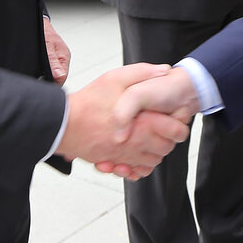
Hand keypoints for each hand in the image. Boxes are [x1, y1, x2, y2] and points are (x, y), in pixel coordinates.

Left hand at [42, 15, 70, 84]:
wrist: (39, 24)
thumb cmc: (44, 32)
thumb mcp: (47, 46)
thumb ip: (52, 61)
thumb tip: (58, 76)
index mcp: (64, 57)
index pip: (63, 78)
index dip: (54, 83)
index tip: (44, 84)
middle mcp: (62, 60)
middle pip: (59, 78)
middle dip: (50, 81)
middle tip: (39, 80)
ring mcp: (57, 59)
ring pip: (54, 75)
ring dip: (46, 76)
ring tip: (37, 74)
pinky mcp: (51, 59)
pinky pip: (49, 69)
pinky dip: (43, 71)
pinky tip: (37, 70)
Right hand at [58, 64, 189, 178]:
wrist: (64, 125)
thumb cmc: (88, 103)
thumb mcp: (116, 78)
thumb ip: (143, 73)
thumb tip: (164, 71)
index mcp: (143, 123)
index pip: (176, 131)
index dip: (178, 123)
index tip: (174, 115)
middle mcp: (138, 143)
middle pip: (167, 148)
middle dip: (168, 138)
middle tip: (162, 125)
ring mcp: (126, 156)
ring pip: (153, 161)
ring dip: (154, 151)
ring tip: (148, 137)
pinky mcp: (115, 162)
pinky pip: (136, 171)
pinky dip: (139, 165)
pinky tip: (134, 151)